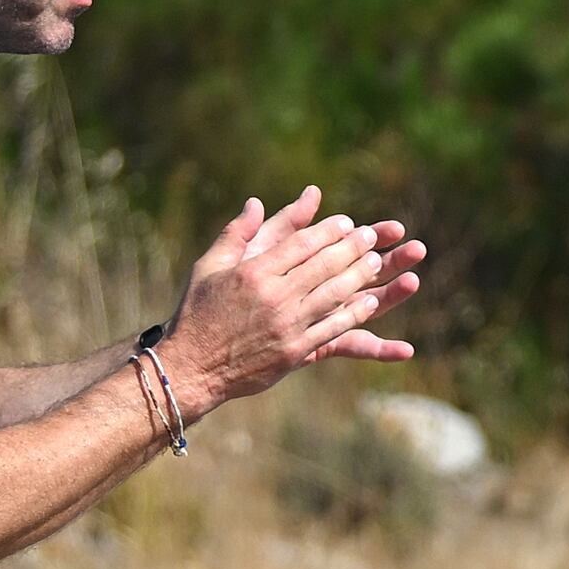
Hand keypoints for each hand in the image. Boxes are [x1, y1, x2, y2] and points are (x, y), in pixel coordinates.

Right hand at [163, 185, 431, 416]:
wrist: (191, 366)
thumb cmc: (198, 312)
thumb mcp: (208, 267)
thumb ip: (235, 233)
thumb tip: (256, 202)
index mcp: (253, 273)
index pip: (301, 244)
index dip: (328, 231)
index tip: (347, 222)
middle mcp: (274, 296)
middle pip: (324, 266)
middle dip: (352, 248)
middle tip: (371, 236)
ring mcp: (287, 325)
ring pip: (334, 294)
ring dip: (360, 276)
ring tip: (377, 262)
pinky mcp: (296, 351)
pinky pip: (333, 328)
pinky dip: (354, 313)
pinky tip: (370, 301)